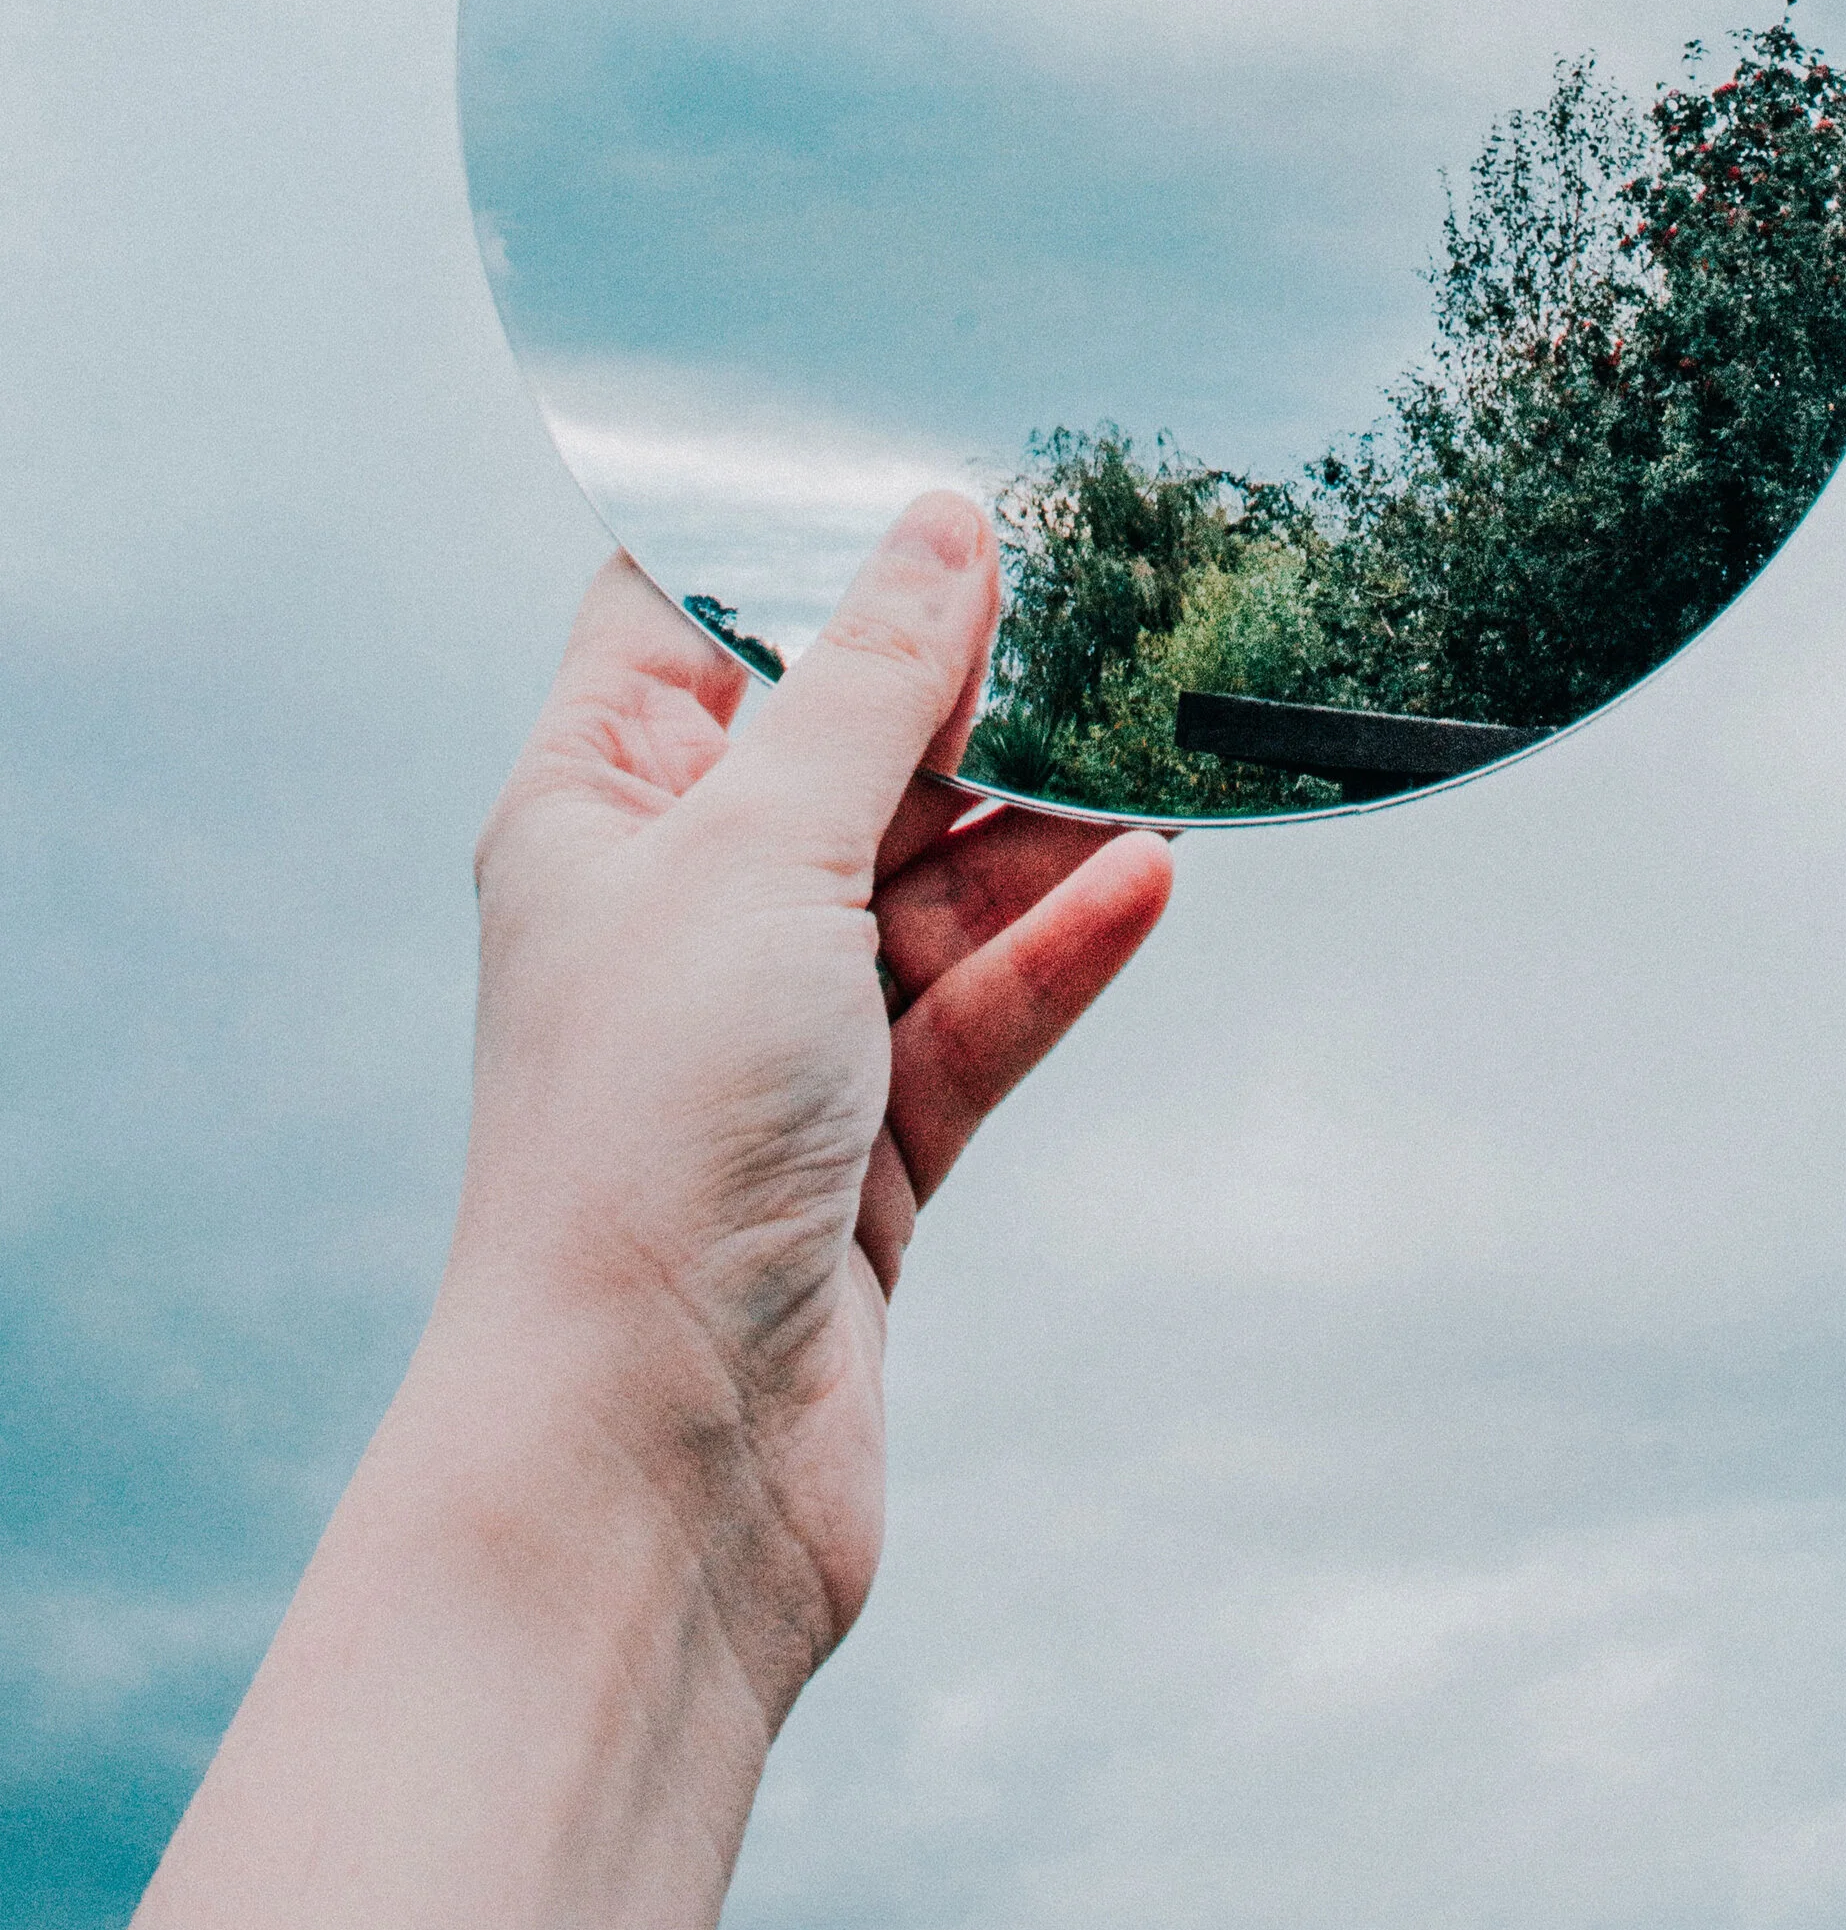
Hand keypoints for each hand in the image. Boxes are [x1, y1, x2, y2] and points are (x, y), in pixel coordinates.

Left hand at [437, 493, 1172, 1722]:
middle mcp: (678, 909)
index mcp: (594, 811)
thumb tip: (939, 531)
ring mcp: (777, 1029)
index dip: (790, 540)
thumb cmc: (643, 1141)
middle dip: (963, 683)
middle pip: (839, 746)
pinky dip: (1058, 945)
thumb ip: (866, 688)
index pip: (680, 621)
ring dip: (1039, 823)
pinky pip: (982, 1005)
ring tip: (1166, 739)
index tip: (927, 468)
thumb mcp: (760, 855)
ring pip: (932, 879)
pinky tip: (1150, 882)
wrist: (653, 1461)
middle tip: (1107, 592)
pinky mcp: (870, 1143)